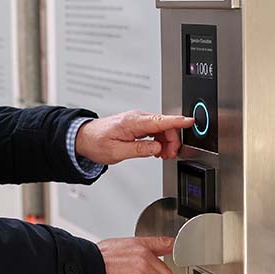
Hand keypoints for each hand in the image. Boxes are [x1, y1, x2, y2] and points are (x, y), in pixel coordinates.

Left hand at [76, 111, 193, 164]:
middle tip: (168, 155)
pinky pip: (155, 130)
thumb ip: (139, 150)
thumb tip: (157, 149)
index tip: (191, 121)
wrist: (84, 138)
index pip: (160, 120)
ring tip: (162, 155)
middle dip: (172, 141)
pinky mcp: (137, 125)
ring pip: (161, 129)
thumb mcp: (117, 152)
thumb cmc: (96, 142)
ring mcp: (138, 120)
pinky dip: (159, 141)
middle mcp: (137, 118)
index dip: (178, 121)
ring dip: (166, 142)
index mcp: (132, 122)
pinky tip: (156, 150)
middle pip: (165, 126)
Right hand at [98, 236, 173, 273]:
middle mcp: (142, 255)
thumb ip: (133, 251)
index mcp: (137, 245)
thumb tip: (139, 255)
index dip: (171, 248)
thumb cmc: (96, 262)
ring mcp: (142, 269)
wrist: (86, 269)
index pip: (161, 243)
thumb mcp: (116, 247)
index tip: (174, 249)